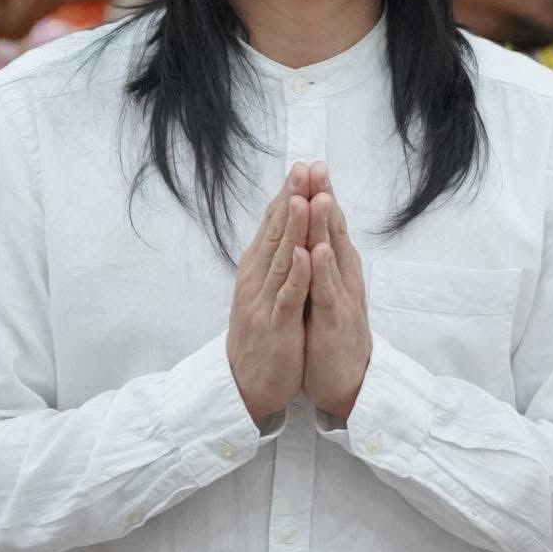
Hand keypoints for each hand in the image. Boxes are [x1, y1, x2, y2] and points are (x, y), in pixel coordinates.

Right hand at [228, 163, 310, 422]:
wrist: (245, 385)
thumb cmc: (260, 334)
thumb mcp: (263, 290)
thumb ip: (271, 259)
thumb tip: (279, 226)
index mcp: (257, 269)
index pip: (273, 225)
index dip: (288, 195)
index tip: (302, 166)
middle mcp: (257, 279)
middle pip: (275, 233)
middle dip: (291, 199)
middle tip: (303, 167)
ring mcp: (265, 301)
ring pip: (282, 258)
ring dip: (293, 229)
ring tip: (303, 198)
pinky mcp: (277, 325)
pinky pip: (288, 297)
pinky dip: (298, 275)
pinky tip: (307, 254)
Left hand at [301, 163, 371, 420]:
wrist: (348, 382)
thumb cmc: (333, 335)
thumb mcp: (327, 292)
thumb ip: (324, 262)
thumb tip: (317, 231)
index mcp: (338, 269)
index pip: (329, 225)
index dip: (320, 195)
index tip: (310, 165)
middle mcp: (344, 277)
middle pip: (334, 231)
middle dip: (324, 198)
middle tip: (316, 166)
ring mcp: (341, 298)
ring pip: (332, 256)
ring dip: (326, 226)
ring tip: (320, 197)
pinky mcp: (333, 321)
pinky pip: (326, 293)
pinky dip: (321, 270)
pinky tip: (317, 250)